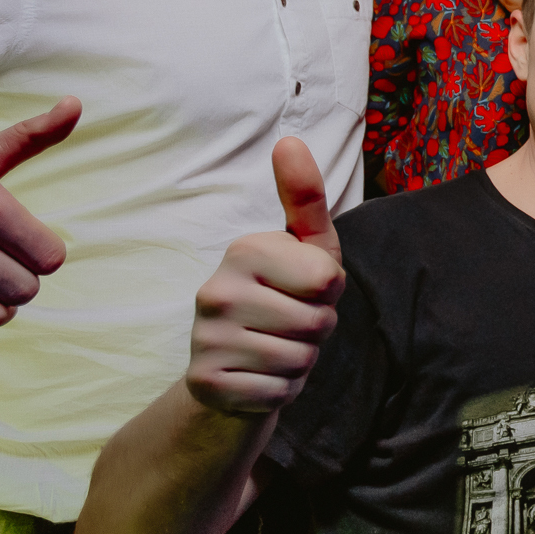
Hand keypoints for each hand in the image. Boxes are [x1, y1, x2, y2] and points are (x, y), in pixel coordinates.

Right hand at [186, 139, 343, 415]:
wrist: (235, 366)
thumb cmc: (285, 297)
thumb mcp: (307, 247)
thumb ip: (306, 197)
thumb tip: (290, 140)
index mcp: (244, 250)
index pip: (327, 281)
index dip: (329, 294)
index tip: (305, 290)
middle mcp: (215, 290)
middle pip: (317, 324)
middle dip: (318, 331)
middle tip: (290, 325)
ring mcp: (205, 338)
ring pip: (299, 361)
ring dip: (301, 362)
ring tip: (276, 348)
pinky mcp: (206, 383)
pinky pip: (278, 393)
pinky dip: (281, 390)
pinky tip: (260, 375)